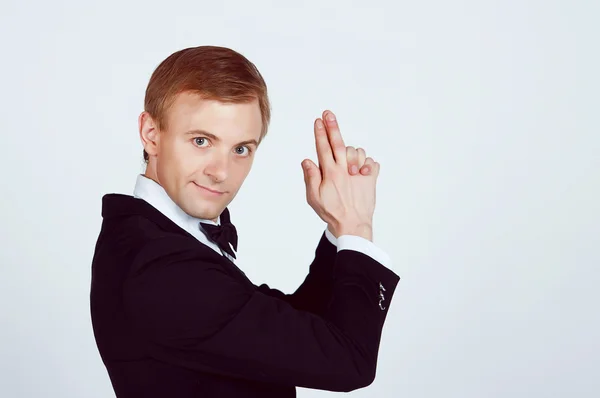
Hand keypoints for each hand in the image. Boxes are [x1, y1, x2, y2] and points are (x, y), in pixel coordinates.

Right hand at [301, 110, 379, 239]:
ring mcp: (358, 173)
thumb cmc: (332, 213)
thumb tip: (307, 160)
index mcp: (330, 173)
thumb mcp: (314, 198)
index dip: (320, 133)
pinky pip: (371, 162)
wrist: (353, 225)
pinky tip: (362, 170)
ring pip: (356, 151)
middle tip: (329, 114)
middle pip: (338, 143)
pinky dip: (367, 163)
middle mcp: (344, 169)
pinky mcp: (370, 178)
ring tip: (348, 162)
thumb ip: (310, 177)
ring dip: (351, 152)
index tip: (318, 121)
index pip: (323, 147)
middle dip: (333, 127)